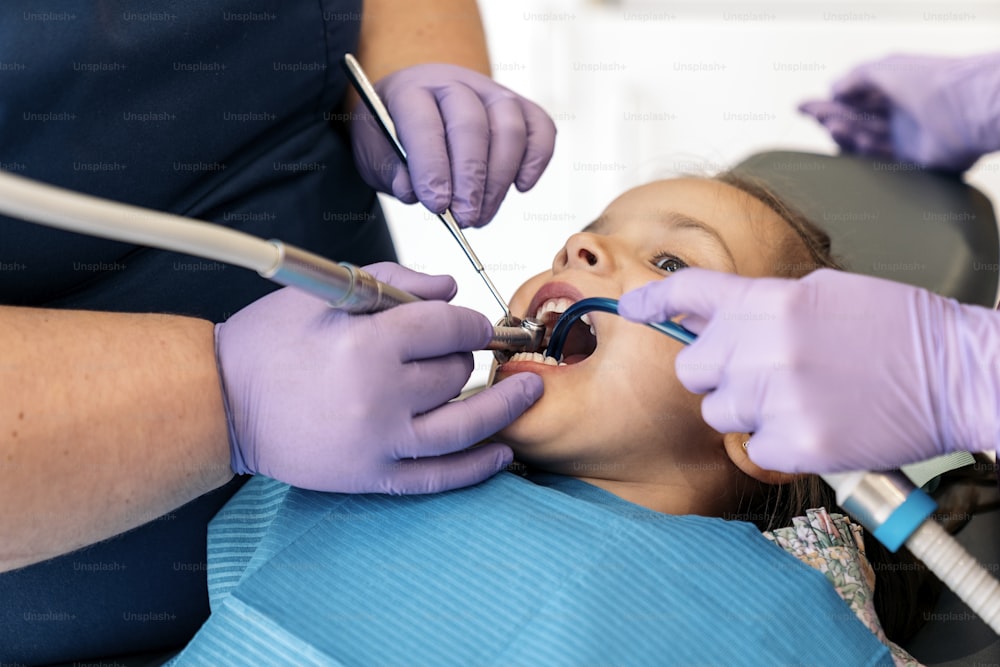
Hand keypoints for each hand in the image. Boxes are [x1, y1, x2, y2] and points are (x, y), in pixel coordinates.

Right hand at [215, 262, 542, 492]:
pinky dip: (477, 468)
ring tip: (528, 393)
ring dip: (503, 408)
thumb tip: (450, 289)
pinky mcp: (372, 475)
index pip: (447, 327)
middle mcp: (379, 395)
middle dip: (464, 356)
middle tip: (457, 351)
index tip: (470, 323)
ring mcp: (378, 442)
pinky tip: (503, 453)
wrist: (222, 402)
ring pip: (464, 425)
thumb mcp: (325, 292)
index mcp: (365, 342)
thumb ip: (394, 278)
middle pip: (456, 373)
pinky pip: (439, 477)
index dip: (469, 321)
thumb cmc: (269, 341)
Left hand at [349, 63, 556, 226]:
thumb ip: (390, 171)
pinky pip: (540, 128)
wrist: (416, 112)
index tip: (437, 205)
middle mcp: (454, 83)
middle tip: (466, 218)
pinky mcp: (519, 107)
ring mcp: (491, 92)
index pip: (425, 123)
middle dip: (471, 179)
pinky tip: (521, 187)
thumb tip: (412, 192)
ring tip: (482, 215)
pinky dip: (537, 159)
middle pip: (472, 125)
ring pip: (509, 128)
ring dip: (499, 179)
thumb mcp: (374, 153)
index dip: (432, 166)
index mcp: (411, 90)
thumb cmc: (394, 136)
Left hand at [618, 268, 999, 472]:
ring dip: (745, 410)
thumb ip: (759, 304)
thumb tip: (706, 313)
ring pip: (718, 413)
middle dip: (716, 373)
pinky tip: (813, 424)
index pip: (690, 294)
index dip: (651, 299)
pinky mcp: (798, 444)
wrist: (959, 372)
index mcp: (773, 301)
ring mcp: (780, 397)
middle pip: (692, 368)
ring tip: (798, 398)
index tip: (628, 307)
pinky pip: (752, 449)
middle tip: (758, 372)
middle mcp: (767, 347)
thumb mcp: (824, 294)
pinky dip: (776, 444)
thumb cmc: (898, 330)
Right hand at [799, 52, 999, 171]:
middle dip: (828, 115)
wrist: (969, 108)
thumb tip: (832, 89)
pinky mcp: (912, 161)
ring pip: (864, 137)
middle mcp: (902, 114)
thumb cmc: (932, 81)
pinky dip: (861, 147)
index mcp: (899, 89)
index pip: (857, 97)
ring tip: (830, 124)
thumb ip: (855, 78)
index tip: (803, 105)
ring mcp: (907, 138)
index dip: (829, 100)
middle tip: (802, 111)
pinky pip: (879, 158)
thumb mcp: (885, 68)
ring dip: (843, 130)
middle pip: (856, 118)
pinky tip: (848, 136)